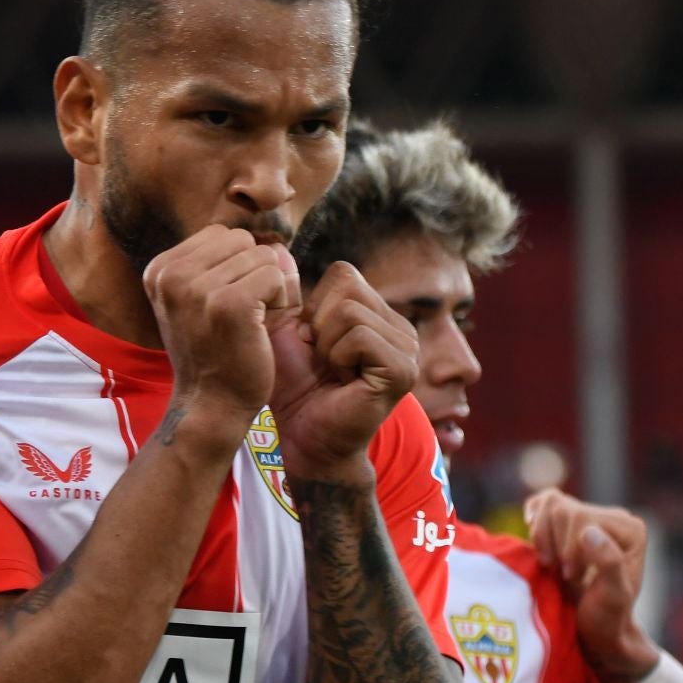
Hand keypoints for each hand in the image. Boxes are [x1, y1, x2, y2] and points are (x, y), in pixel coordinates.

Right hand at [143, 226, 301, 442]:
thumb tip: (277, 244)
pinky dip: (281, 301)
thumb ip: (223, 265)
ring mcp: (198, 289)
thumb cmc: (212, 353)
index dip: (235, 265)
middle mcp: (171, 274)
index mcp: (160, 269)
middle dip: (254, 272)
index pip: (220, 235)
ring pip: (263, 256)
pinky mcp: (230, 304)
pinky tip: (262, 327)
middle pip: (242, 240)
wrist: (209, 405)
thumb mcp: (198, 301)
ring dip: (269, 288)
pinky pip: (275, 276)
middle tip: (242, 314)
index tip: (223, 304)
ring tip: (250, 322)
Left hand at [267, 261, 415, 479]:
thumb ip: (283, 292)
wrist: (302, 436)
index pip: (343, 273)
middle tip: (321, 360)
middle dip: (318, 324)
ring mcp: (408, 348)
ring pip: (351, 311)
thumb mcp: (284, 331)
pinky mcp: (403, 370)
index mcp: (377, 313)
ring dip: (326, 344)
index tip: (310, 343)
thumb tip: (275, 245)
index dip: (313, 307)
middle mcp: (400, 326)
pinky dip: (338, 357)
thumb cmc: (293, 387)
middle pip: (347, 287)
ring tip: (331, 371)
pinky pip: (359, 336)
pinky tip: (342, 380)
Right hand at [525, 488, 659, 682]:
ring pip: (549, 503)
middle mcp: (613, 517)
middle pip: (562, 508)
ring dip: (542, 538)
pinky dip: (534, 523)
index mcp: (630, 529)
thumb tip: (589, 530)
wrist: (596, 628)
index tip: (573, 577)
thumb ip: (608, 563)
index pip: (581, 516)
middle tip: (565, 574)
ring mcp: (589, 516)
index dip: (568, 547)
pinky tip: (541, 547)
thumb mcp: (613, 597)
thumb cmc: (607, 618)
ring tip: (553, 564)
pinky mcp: (568, 522)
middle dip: (556, 544)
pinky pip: (541, 503)